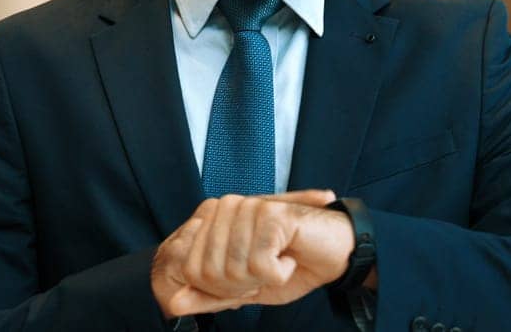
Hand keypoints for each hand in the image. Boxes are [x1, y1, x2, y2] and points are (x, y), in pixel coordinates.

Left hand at [151, 189, 352, 316]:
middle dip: (242, 285)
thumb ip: (209, 295)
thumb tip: (173, 303)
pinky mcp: (270, 214)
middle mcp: (227, 207)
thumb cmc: (292, 266)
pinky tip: (291, 255)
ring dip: (262, 279)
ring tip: (281, 261)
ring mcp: (248, 208)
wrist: (336, 253)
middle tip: (269, 270)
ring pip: (235, 269)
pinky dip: (280, 271)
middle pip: (212, 272)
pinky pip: (260, 263)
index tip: (250, 278)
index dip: (222, 288)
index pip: (193, 270)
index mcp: (214, 218)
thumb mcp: (245, 288)